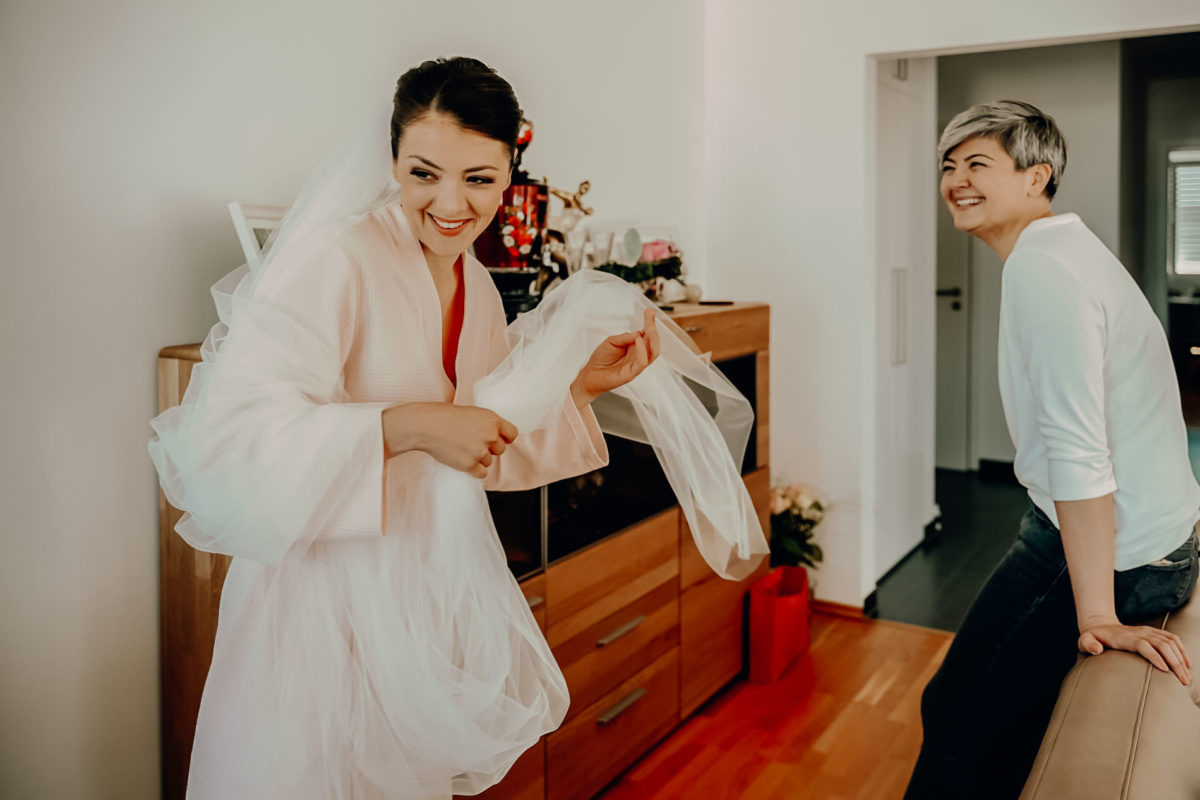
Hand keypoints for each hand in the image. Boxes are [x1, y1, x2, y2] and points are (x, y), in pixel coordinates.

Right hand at [383, 402, 517, 478]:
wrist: (425, 425)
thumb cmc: (444, 416)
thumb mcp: (472, 412)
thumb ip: (487, 424)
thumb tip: (497, 436)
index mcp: (492, 420)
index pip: (512, 434)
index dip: (503, 438)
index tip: (495, 439)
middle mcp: (490, 435)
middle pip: (500, 450)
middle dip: (488, 448)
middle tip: (470, 442)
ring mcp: (480, 451)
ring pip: (489, 461)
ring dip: (478, 458)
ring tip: (461, 448)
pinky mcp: (469, 465)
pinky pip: (481, 473)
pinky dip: (473, 470)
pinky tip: (462, 460)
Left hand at [571, 308, 661, 405]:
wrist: (590, 375)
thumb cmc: (600, 359)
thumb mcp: (611, 341)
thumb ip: (625, 337)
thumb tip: (640, 333)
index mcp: (634, 347)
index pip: (647, 334)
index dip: (649, 323)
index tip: (650, 311)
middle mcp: (638, 355)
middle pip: (652, 342)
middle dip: (653, 328)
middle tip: (650, 315)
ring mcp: (637, 365)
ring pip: (653, 352)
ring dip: (653, 338)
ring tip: (649, 326)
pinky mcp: (633, 373)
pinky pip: (642, 361)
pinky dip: (642, 350)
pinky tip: (638, 340)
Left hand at [1078, 619, 1191, 684]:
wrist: (1100, 625)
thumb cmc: (1092, 637)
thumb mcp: (1084, 640)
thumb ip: (1088, 644)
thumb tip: (1096, 649)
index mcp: (1125, 637)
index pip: (1143, 645)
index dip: (1154, 656)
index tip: (1165, 670)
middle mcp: (1139, 633)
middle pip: (1162, 645)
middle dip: (1174, 662)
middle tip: (1183, 681)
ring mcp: (1147, 631)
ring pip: (1170, 642)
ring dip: (1181, 658)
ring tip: (1187, 677)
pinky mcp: (1153, 632)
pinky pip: (1172, 638)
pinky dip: (1182, 649)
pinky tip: (1187, 663)